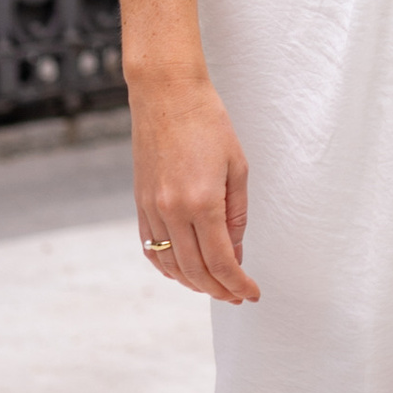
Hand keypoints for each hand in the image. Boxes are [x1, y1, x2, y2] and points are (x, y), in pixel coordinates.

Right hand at [130, 69, 257, 302]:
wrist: (167, 95)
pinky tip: (183, 271)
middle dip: (219, 290)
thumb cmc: (208, 124)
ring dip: (193, 283)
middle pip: (195, 270)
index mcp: (202, 202)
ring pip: (170, 264)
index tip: (252, 293)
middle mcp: (172, 211)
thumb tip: (236, 252)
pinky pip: (151, 247)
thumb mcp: (237, 168)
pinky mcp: (140, 203)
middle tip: (237, 296)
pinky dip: (167, 266)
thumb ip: (236, 215)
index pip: (221, 261)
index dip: (238, 284)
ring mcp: (151, 209)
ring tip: (215, 287)